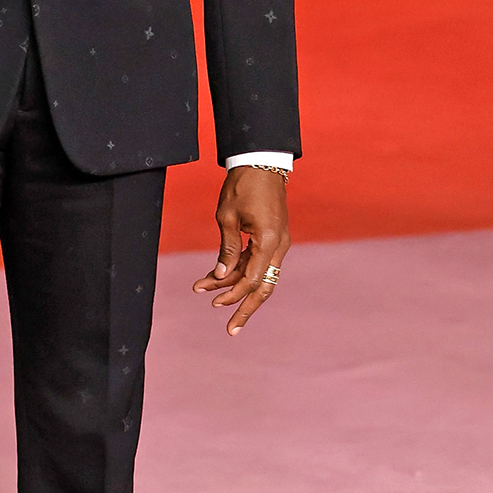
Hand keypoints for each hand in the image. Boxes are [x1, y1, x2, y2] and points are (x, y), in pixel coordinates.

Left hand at [192, 167, 290, 336]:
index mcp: (269, 241)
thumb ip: (228, 249)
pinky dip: (241, 271)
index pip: (252, 279)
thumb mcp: (228, 217)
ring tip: (213, 299)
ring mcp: (278, 243)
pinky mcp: (273, 238)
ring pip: (261, 276)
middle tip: (231, 331)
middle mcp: (279, 246)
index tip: (213, 302)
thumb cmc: (242, 186)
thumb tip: (222, 276)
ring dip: (238, 289)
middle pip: (264, 287)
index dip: (233, 293)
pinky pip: (259, 262)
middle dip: (246, 309)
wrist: (261, 162)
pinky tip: (220, 278)